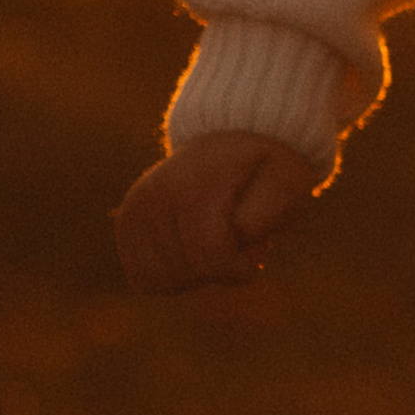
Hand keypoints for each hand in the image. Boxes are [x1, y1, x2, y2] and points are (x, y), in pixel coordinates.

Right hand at [111, 130, 320, 294]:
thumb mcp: (286, 184)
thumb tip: (223, 248)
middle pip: (187, 272)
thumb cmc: (266, 166)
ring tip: (217, 242)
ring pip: (161, 281)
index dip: (239, 269)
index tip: (257, 254)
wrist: (237, 134)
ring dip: (195, 275)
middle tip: (241, 241)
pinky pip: (143, 277)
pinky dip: (172, 275)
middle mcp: (157, 194)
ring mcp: (137, 206)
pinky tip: (193, 249)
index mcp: (196, 183)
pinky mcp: (128, 220)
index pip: (211, 256)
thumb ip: (260, 220)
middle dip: (220, 270)